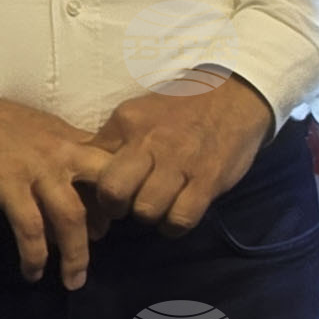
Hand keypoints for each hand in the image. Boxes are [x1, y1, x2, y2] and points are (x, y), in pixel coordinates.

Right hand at [0, 96, 112, 286]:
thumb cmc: (1, 128)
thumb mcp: (48, 135)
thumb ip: (72, 164)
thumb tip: (90, 211)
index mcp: (76, 139)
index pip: (116, 167)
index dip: (126, 193)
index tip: (122, 216)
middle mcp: (65, 153)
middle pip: (106, 188)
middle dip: (113, 220)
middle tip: (105, 243)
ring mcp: (38, 169)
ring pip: (71, 215)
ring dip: (75, 254)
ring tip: (74, 280)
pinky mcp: (7, 185)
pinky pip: (30, 227)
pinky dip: (35, 254)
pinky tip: (33, 272)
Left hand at [87, 69, 274, 238]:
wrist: (237, 94)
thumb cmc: (182, 108)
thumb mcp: (140, 113)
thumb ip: (113, 141)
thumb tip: (82, 174)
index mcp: (128, 122)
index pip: (91, 166)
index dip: (93, 187)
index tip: (105, 192)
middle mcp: (151, 141)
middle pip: (113, 192)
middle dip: (116, 207)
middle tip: (128, 204)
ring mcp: (181, 161)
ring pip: (146, 210)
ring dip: (150, 215)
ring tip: (159, 205)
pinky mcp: (209, 179)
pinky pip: (180, 219)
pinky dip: (174, 224)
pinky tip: (178, 212)